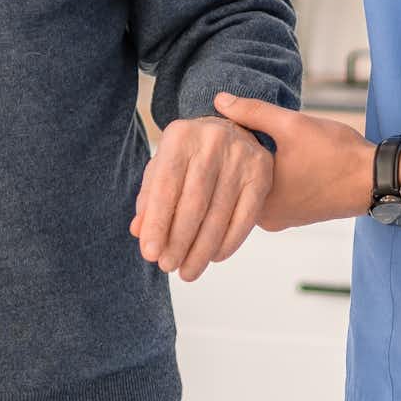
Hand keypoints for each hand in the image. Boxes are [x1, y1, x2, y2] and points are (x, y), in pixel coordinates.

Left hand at [128, 111, 272, 281]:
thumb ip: (149, 198)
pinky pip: (245, 216)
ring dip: (202, 250)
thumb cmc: (189, 156)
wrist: (229, 130)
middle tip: (168, 267)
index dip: (156, 223)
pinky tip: (214, 257)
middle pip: (194, 203)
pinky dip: (228, 242)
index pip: (165, 186)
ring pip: (219, 214)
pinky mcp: (262, 172)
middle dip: (179, 241)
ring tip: (188, 271)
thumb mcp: (163, 167)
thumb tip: (139, 232)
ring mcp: (241, 156)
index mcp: (180, 136)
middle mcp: (212, 140)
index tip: (149, 254)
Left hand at [215, 96, 375, 229]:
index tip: (228, 125)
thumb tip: (219, 100)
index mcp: (259, 200)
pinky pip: (271, 194)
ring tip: (262, 141)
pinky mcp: (295, 216)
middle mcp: (265, 218)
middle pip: (238, 181)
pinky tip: (279, 157)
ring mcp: (281, 220)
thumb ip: (252, 112)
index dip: (226, 144)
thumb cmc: (335, 153)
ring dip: (257, 166)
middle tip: (243, 129)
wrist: (376, 179)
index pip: (224, 171)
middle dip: (240, 155)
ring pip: (255, 187)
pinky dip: (271, 177)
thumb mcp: (291, 124)